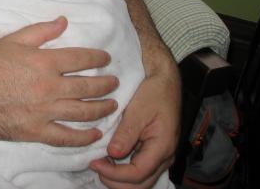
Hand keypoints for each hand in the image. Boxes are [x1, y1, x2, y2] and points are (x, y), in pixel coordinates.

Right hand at [0, 18, 119, 145]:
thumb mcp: (12, 40)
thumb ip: (40, 31)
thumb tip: (63, 21)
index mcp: (44, 62)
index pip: (81, 59)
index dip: (98, 58)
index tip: (106, 59)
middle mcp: (49, 87)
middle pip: (88, 86)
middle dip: (106, 84)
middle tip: (115, 83)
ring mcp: (44, 112)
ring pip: (83, 112)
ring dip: (102, 108)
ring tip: (112, 105)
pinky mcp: (36, 131)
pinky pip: (67, 137)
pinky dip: (85, 137)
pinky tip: (96, 134)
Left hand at [89, 59, 179, 187]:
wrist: (164, 81)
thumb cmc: (153, 92)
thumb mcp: (137, 110)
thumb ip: (126, 133)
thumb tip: (112, 154)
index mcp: (163, 147)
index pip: (137, 174)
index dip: (114, 173)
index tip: (94, 162)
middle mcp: (164, 157)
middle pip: (140, 184)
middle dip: (115, 181)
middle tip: (94, 165)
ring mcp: (159, 155)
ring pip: (140, 180)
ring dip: (119, 178)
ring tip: (99, 162)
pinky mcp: (153, 151)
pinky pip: (139, 169)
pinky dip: (123, 171)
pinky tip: (108, 159)